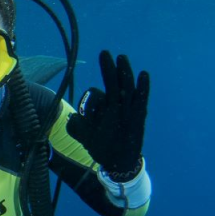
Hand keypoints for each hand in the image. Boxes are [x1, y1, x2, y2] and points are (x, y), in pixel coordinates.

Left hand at [66, 51, 148, 177]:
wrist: (118, 162)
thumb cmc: (101, 147)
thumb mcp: (84, 136)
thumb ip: (75, 127)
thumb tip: (71, 118)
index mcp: (102, 108)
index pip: (95, 96)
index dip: (89, 102)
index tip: (86, 116)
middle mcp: (116, 106)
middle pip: (112, 83)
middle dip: (107, 69)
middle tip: (103, 53)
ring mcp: (128, 110)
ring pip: (126, 87)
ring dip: (123, 72)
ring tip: (120, 58)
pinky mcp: (139, 116)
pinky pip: (141, 99)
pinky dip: (143, 88)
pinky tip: (143, 74)